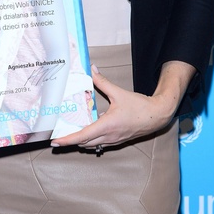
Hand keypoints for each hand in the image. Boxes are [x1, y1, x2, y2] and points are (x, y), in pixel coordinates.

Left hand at [51, 64, 173, 149]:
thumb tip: (91, 69)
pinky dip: (90, 140)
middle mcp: (108, 136)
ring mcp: (113, 140)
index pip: (82, 136)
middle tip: (56, 136)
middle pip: (84, 143)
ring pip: (92, 145)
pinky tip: (88, 131)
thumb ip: (103, 82)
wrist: (157, 116)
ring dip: (80, 141)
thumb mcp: (119, 93)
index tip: (55, 141)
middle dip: (69, 141)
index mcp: (106, 126)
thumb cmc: (139, 106)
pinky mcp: (117, 140)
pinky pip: (100, 143)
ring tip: (68, 134)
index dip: (67, 140)